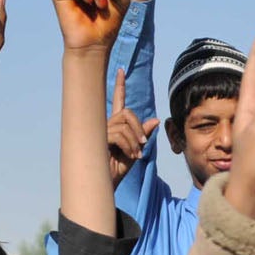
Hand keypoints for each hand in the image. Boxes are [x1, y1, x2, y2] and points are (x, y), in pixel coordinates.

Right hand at [106, 69, 159, 185]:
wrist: (105, 184)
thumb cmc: (117, 170)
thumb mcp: (135, 151)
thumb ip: (143, 135)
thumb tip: (156, 120)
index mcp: (115, 125)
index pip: (118, 101)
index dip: (120, 85)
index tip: (121, 70)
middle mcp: (106, 124)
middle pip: (127, 112)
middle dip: (139, 128)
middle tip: (143, 145)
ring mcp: (100, 129)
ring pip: (125, 123)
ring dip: (134, 141)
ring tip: (134, 155)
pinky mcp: (98, 137)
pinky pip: (120, 134)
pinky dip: (129, 146)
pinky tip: (130, 156)